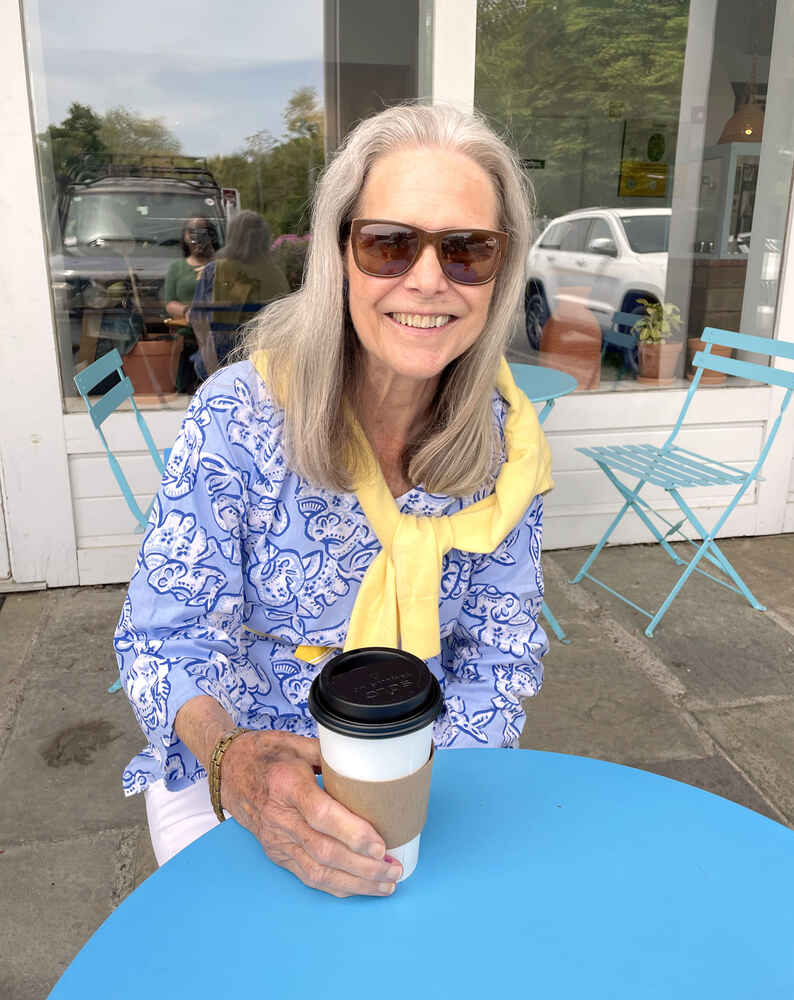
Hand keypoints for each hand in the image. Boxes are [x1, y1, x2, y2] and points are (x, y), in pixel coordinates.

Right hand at [220, 730, 402, 896]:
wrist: (227, 770)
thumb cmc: (265, 753)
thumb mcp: (295, 742)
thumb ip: (330, 754)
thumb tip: (367, 763)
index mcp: (286, 784)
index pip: (321, 815)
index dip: (352, 833)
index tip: (380, 845)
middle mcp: (280, 817)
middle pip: (324, 851)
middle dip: (364, 867)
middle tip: (394, 869)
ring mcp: (276, 840)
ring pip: (317, 871)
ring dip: (355, 883)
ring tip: (386, 884)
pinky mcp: (276, 853)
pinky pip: (307, 876)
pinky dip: (336, 886)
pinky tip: (359, 888)